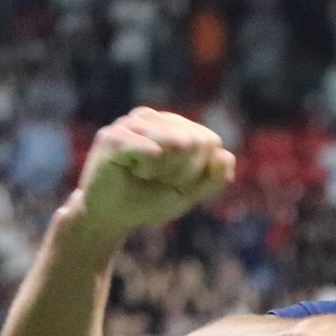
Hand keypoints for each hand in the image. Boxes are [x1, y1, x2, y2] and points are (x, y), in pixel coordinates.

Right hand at [75, 108, 234, 240]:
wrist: (110, 217)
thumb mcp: (188, 194)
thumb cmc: (148, 201)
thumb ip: (213, 178)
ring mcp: (130, 123)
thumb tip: (225, 155)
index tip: (177, 181)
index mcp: (172, 126)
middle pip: (196, 140)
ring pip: (177, 143)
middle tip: (158, 179)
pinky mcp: (113, 137)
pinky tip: (135, 172)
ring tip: (144, 175)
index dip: (200, 170)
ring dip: (165, 172)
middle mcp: (152, 118)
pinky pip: (152, 149)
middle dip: (184, 172)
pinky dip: (149, 169)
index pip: (209, 141)